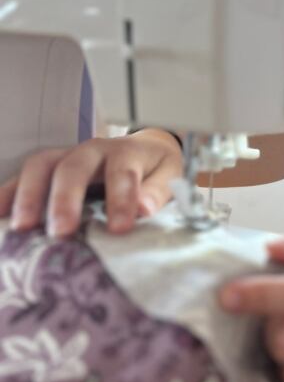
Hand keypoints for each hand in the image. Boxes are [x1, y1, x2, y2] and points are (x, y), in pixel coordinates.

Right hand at [0, 130, 182, 236]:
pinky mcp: (50, 167)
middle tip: (61, 232)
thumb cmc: (155, 168)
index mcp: (127, 152)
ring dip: (29, 195)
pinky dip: (9, 192)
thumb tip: (144, 210)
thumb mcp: (169, 176)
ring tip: (22, 228)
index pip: (122, 172)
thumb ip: (157, 192)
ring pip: (42, 166)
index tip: (119, 229)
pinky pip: (24, 175)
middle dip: (65, 199)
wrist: (145, 149)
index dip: (120, 200)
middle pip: (74, 167)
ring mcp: (67, 156)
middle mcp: (94, 149)